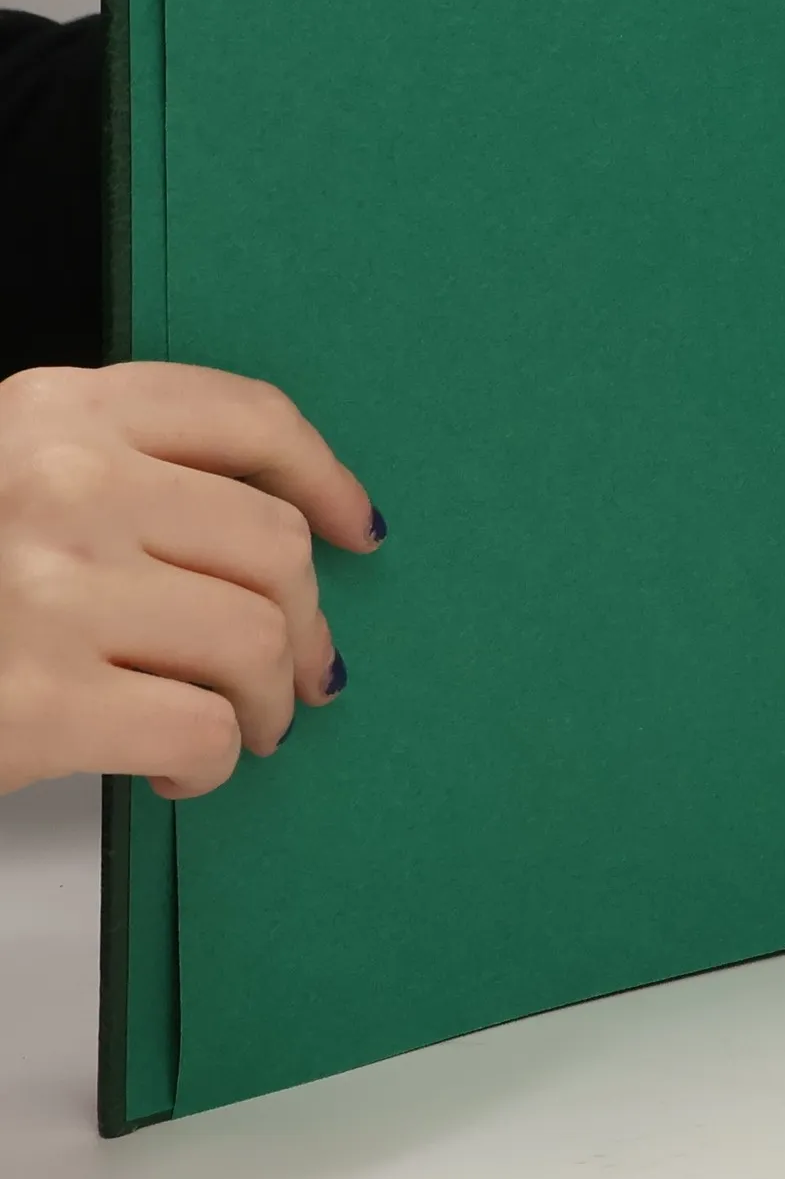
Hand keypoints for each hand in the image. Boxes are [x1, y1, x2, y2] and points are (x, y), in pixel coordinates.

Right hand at [0, 364, 382, 799]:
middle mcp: (57, 482)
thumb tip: (291, 533)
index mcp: (51, 411)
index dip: (324, 479)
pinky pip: (203, 728)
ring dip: (265, 702)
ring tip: (236, 725)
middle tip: (298, 673)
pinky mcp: (33, 704)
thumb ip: (122, 474)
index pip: (247, 417)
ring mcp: (46, 590)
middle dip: (304, 623)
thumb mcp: (7, 480)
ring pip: (256, 640)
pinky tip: (172, 767)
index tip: (356, 528)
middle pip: (274, 544)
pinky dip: (210, 761)